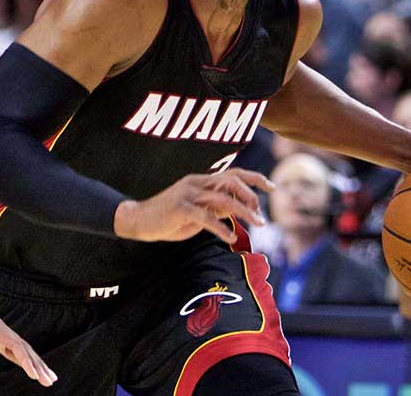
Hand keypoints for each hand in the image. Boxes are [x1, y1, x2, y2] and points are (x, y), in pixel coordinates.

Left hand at [0, 307, 57, 387]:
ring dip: (35, 364)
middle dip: (38, 364)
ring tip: (48, 378)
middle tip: (50, 381)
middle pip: (23, 347)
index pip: (15, 345)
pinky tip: (32, 370)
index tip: (35, 375)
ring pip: (21, 350)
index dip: (26, 360)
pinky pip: (12, 352)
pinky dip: (24, 361)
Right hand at [114, 168, 270, 242]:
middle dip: (251, 196)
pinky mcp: (181, 208)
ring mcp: (188, 193)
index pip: (233, 173)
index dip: (254, 178)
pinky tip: (231, 238)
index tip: (272, 187)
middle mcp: (196, 182)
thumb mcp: (196, 211)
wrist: (139, 221)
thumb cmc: (169, 218)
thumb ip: (215, 207)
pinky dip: (222, 228)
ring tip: (258, 225)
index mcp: (201, 180)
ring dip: (244, 212)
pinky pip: (207, 217)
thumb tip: (237, 208)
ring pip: (224, 198)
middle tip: (261, 216)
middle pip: (232, 181)